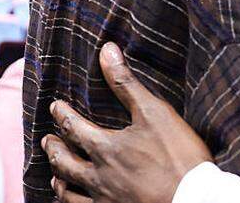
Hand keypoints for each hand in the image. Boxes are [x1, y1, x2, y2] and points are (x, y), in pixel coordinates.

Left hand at [43, 43, 211, 202]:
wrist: (193, 199)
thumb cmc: (176, 154)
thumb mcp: (154, 111)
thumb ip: (126, 83)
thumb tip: (107, 50)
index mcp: (105, 148)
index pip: (73, 127)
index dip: (62, 114)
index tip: (55, 106)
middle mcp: (98, 176)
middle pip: (64, 162)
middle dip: (53, 149)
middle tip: (46, 140)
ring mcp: (105, 201)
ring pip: (69, 193)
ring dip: (60, 181)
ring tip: (56, 177)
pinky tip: (76, 202)